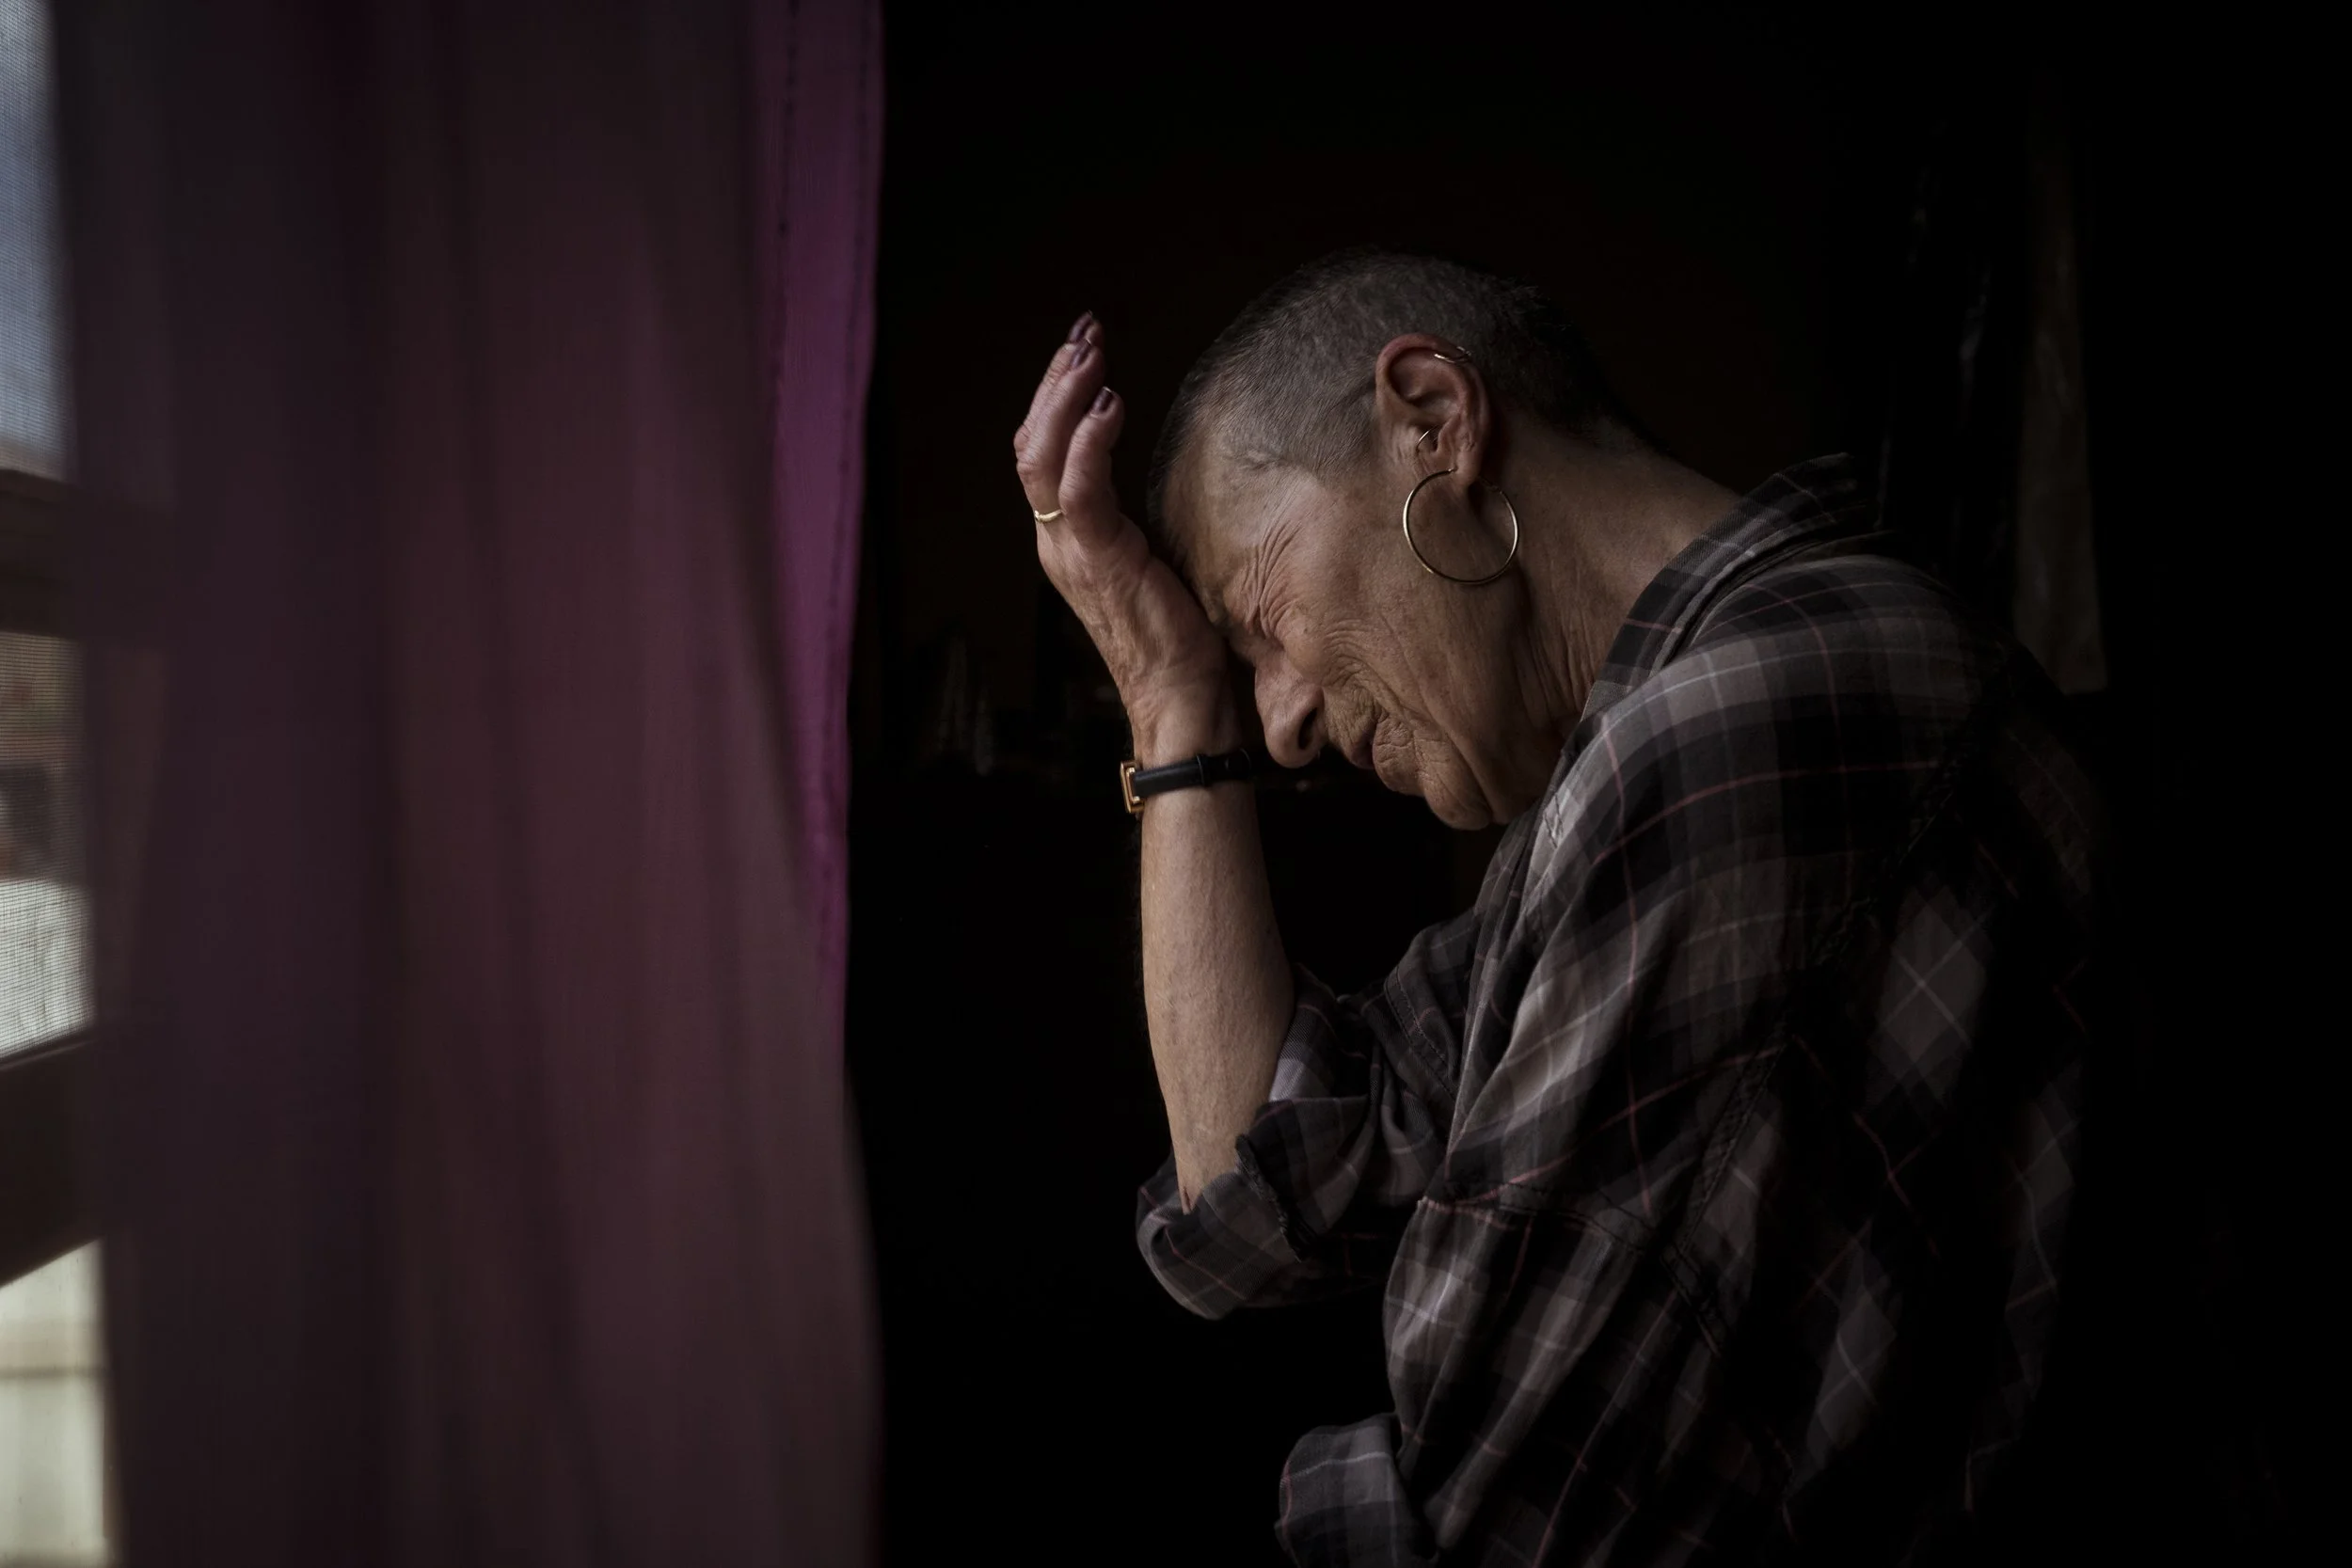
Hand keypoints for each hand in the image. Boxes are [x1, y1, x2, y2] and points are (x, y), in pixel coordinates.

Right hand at [1014, 315, 1234, 758]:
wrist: (1180, 702)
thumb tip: (1169, 479)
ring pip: (1044, 456)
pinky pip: (1082, 489)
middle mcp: (1056, 540)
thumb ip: (1140, 522)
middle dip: (1056, 379)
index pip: (1041, 453)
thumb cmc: (1179, 640)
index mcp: (1065, 539)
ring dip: (1066, 396)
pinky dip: (1091, 440)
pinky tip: (1110, 403)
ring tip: (1091, 353)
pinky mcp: (1101, 560)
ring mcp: (1072, 551)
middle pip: (1032, 443)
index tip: (1085, 349)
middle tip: (1086, 332)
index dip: (1055, 397)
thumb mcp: (1154, 564)